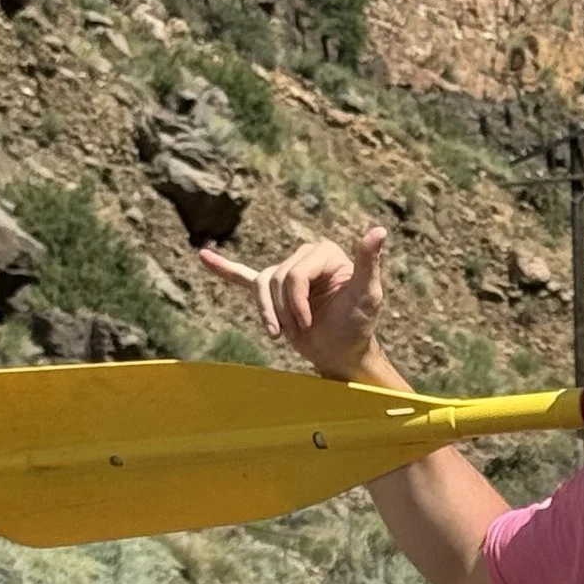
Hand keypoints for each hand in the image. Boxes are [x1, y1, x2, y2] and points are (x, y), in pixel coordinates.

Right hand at [198, 228, 390, 380]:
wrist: (342, 353)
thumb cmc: (358, 325)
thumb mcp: (367, 294)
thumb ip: (368, 262)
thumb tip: (379, 230)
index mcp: (324, 253)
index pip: (294, 272)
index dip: (296, 302)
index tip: (308, 324)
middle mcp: (304, 257)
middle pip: (276, 279)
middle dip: (285, 310)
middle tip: (299, 331)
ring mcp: (287, 274)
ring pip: (261, 285)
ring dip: (268, 313)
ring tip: (278, 334)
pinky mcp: (274, 292)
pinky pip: (244, 277)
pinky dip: (224, 268)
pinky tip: (204, 257)